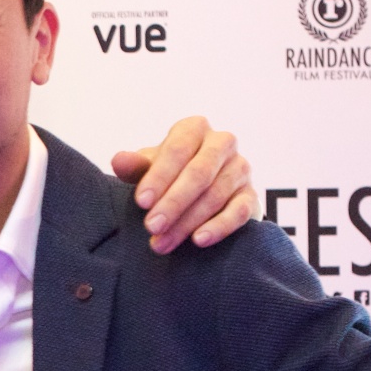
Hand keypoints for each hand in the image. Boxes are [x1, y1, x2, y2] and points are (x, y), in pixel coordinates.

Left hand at [108, 117, 253, 255]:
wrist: (200, 188)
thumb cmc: (168, 173)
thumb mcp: (149, 166)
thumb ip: (135, 165)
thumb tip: (118, 161)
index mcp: (194, 128)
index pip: (177, 150)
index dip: (159, 176)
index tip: (141, 202)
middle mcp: (222, 143)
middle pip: (199, 173)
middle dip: (173, 202)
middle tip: (151, 226)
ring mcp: (240, 168)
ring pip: (216, 194)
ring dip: (187, 222)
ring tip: (162, 242)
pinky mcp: (251, 195)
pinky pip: (240, 211)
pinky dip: (219, 227)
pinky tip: (198, 240)